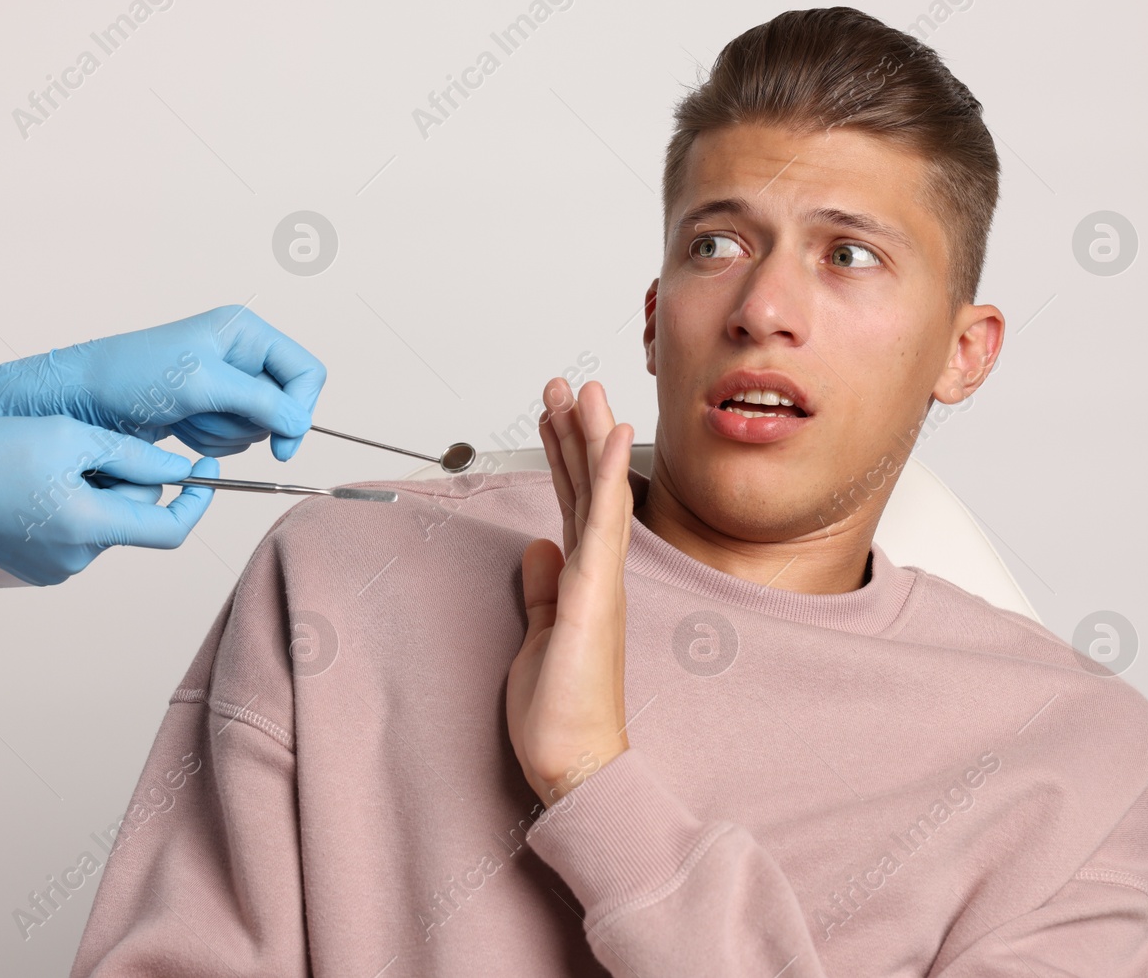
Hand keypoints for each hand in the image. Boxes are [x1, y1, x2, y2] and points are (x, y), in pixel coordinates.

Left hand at [0, 305, 326, 460]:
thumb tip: (300, 424)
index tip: (283, 443)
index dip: (301, 408)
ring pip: (258, 428)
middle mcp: (240, 354)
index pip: (306, 372)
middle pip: (284, 404)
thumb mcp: (201, 384)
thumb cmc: (132, 376)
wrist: (81, 398)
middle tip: (207, 415)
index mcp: (246, 331)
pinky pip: (232, 440)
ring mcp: (224, 386)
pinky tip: (179, 426)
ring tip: (186, 417)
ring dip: (224, 434)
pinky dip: (209, 441)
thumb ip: (259, 401)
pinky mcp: (207, 411)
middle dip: (248, 421)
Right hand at [0, 416, 217, 585]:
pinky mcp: (40, 567)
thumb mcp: (68, 437)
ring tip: (54, 463)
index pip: (170, 528)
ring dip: (101, 490)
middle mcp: (79, 557)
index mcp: (88, 526)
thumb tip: (180, 468)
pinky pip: (81, 532)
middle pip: (137, 517)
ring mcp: (59, 567)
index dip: (197, 499)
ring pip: (110, 522)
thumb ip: (132, 454)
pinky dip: (77, 505)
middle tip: (89, 446)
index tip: (206, 468)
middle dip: (130, 480)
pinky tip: (40, 484)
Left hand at [506, 378, 634, 808]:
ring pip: (597, 491)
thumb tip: (536, 550)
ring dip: (589, 436)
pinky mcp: (595, 591)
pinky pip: (604, 522)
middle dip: (575, 432)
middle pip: (585, 486)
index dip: (564, 457)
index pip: (570, 504)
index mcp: (582, 582)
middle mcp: (597, 573)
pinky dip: (608, 474)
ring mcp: (600, 579)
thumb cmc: (561, 714)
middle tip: (565, 384)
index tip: (558, 415)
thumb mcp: (538, 638)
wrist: (576, 762)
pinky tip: (611, 434)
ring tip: (580, 389)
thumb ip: (541, 592)